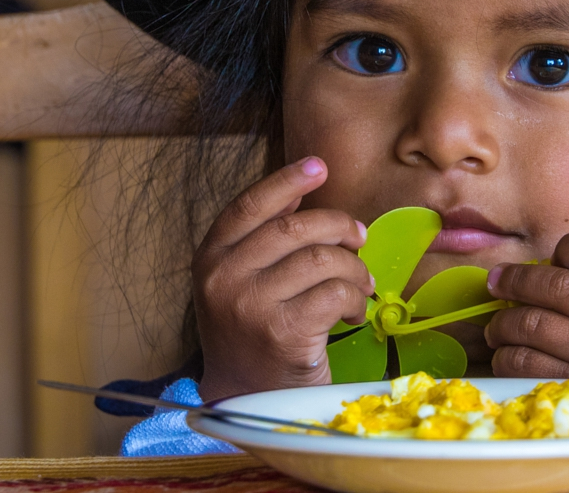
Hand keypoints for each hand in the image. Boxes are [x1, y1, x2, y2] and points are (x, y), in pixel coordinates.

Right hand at [194, 157, 371, 401]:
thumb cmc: (252, 336)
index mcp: (209, 259)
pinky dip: (354, 299)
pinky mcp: (283, 332)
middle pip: (294, 228)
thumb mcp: (240, 283)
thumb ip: (261, 240)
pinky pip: (336, 293)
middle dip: (337, 226)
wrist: (248, 402)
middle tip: (358, 238)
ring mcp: (251, 306)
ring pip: (322, 260)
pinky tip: (352, 312)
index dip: (287, 181)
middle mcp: (223, 279)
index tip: (319, 166)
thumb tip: (298, 193)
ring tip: (359, 284)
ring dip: (353, 268)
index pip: (250, 206)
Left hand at [483, 232, 568, 377]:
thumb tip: (542, 271)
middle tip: (497, 283)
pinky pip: (527, 365)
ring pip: (535, 326)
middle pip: (557, 287)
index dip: (568, 249)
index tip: (555, 258)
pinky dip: (507, 358)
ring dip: (504, 324)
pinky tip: (508, 355)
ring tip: (498, 328)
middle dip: (516, 281)